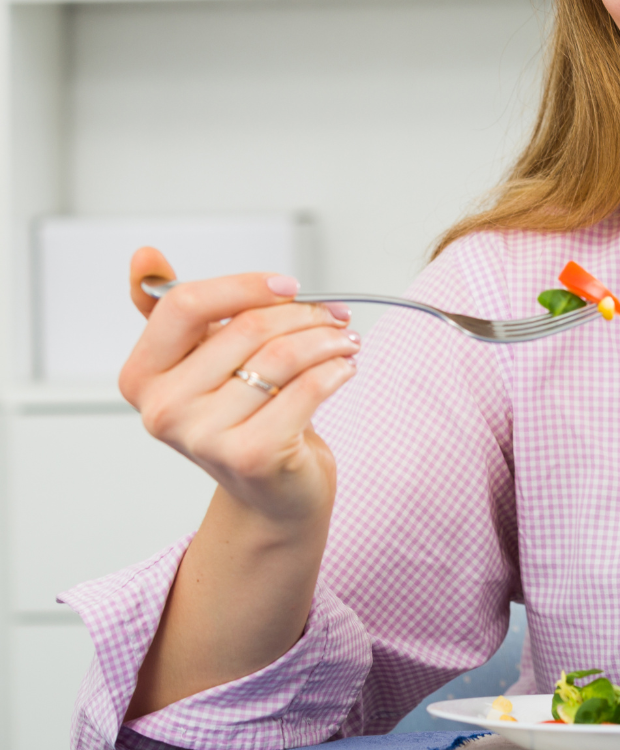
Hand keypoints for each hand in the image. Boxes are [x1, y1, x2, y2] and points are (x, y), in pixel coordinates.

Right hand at [119, 247, 360, 529]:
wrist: (272, 492)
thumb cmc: (244, 417)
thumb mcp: (204, 360)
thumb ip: (178, 312)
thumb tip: (145, 256)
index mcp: (143, 375)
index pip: (185, 304)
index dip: (245, 285)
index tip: (287, 286)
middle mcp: (163, 409)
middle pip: (247, 327)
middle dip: (304, 314)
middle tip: (335, 316)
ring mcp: (204, 436)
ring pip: (282, 356)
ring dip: (327, 340)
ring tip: (345, 340)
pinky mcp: (251, 455)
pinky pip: (307, 389)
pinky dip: (336, 370)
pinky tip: (345, 368)